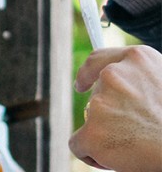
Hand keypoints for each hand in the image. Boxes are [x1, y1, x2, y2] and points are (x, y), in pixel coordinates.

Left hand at [70, 46, 161, 170]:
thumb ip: (140, 81)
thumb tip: (118, 89)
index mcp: (138, 58)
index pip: (98, 60)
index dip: (88, 74)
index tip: (82, 85)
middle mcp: (114, 74)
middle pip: (96, 96)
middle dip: (109, 115)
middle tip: (135, 129)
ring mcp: (101, 102)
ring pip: (91, 122)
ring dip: (106, 134)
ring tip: (137, 143)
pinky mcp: (93, 131)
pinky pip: (78, 144)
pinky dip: (91, 153)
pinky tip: (116, 158)